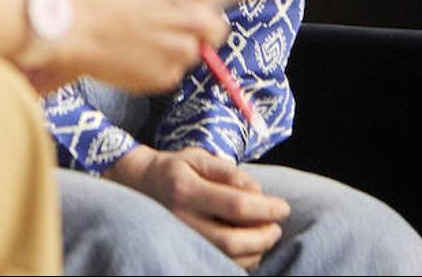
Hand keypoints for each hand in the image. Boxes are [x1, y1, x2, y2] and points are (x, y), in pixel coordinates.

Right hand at [26, 0, 278, 93]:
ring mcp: (182, 53)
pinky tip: (127, 51)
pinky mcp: (165, 78)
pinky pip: (171, 71)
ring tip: (134, 34)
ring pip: (191, 51)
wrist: (67, 23)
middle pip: (216, 28)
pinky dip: (156, 63)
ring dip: (175, 44)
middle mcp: (194, 20)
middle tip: (167, 17)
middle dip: (200, 25)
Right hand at [107, 144, 289, 269]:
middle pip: (232, 240)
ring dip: (256, 250)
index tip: (284, 207)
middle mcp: (181, 218)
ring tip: (266, 233)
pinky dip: (243, 259)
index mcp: (185, 189)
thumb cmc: (174, 168)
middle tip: (277, 226)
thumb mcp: (198, 157)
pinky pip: (220, 263)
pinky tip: (250, 244)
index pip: (235, 205)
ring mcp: (181, 238)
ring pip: (228, 257)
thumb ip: (228, 172)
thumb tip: (258, 191)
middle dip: (263, 236)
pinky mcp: (184, 250)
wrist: (138, 184)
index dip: (265, 208)